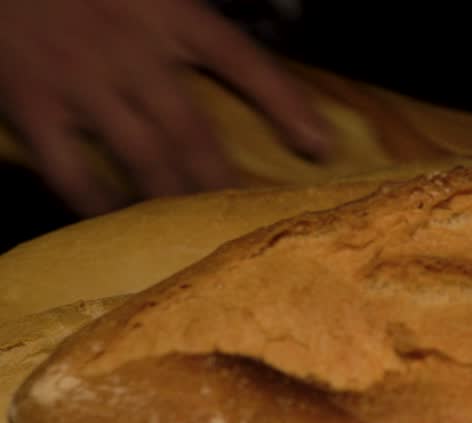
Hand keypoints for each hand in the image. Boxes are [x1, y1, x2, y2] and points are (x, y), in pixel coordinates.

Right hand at [0, 0, 332, 214]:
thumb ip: (184, 28)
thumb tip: (233, 75)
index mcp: (167, 11)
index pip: (242, 60)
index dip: (286, 105)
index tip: (321, 148)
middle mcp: (131, 49)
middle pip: (195, 131)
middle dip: (227, 182)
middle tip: (254, 220)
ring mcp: (81, 80)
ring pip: (146, 159)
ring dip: (177, 201)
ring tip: (200, 233)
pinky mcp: (32, 105)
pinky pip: (74, 171)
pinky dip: (99, 205)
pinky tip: (120, 224)